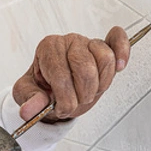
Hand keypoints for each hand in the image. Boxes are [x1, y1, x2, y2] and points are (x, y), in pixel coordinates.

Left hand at [13, 26, 129, 121]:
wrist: (54, 85)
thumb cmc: (42, 86)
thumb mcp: (27, 94)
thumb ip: (30, 101)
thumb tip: (29, 110)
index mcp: (48, 48)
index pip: (61, 74)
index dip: (65, 97)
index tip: (62, 108)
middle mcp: (69, 41)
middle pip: (85, 68)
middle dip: (82, 94)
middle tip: (76, 102)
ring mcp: (88, 42)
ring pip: (105, 59)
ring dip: (100, 84)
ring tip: (90, 92)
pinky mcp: (104, 47)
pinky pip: (117, 40)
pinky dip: (122, 51)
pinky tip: (120, 65)